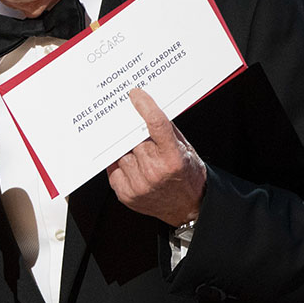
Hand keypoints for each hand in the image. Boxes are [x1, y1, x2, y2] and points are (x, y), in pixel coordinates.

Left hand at [106, 88, 205, 226]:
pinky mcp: (126, 194)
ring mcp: (139, 184)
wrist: (189, 207)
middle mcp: (155, 171)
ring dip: (128, 151)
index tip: (136, 95)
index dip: (144, 106)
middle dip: (135, 134)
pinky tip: (133, 167)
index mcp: (173, 157)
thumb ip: (167, 129)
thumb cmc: (188, 176)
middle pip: (134, 139)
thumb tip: (147, 107)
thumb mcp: (185, 148)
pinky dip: (120, 165)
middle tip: (138, 133)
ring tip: (142, 157)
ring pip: (122, 154)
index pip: (156, 124)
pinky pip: (114, 169)